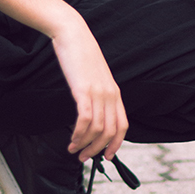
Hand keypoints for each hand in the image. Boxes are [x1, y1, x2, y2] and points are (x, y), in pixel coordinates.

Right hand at [50, 19, 127, 162]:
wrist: (73, 34)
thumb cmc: (80, 55)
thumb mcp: (94, 77)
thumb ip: (97, 94)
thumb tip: (91, 113)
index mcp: (115, 93)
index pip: (123, 126)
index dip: (116, 144)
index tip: (107, 157)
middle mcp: (110, 95)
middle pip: (110, 132)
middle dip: (97, 150)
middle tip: (84, 158)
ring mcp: (98, 92)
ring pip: (97, 129)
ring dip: (85, 144)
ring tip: (74, 150)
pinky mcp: (83, 90)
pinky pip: (85, 119)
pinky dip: (79, 133)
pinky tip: (71, 139)